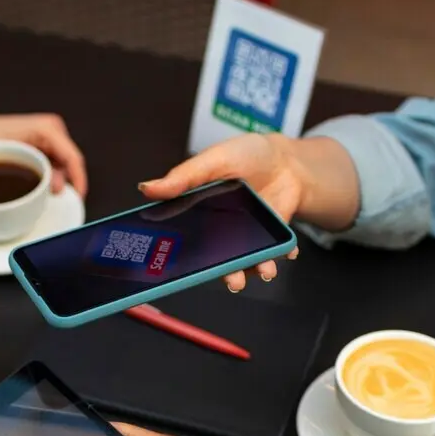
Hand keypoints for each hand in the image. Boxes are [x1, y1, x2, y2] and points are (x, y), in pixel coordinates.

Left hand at [0, 112, 87, 196]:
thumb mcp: (15, 159)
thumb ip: (40, 173)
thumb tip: (58, 188)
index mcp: (48, 129)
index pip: (72, 157)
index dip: (78, 179)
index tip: (78, 197)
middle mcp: (53, 128)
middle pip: (69, 161)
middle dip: (64, 180)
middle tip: (49, 195)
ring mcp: (50, 133)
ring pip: (63, 163)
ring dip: (55, 177)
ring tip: (37, 187)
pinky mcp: (45, 140)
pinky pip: (55, 161)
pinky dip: (50, 173)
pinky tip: (38, 180)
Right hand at [138, 134, 302, 290]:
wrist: (284, 158)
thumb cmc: (246, 154)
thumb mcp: (212, 160)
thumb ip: (183, 177)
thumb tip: (146, 188)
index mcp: (200, 213)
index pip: (185, 239)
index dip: (180, 256)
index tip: (179, 269)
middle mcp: (221, 232)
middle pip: (218, 259)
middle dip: (227, 273)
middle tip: (233, 281)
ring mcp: (247, 236)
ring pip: (247, 261)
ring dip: (257, 268)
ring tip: (265, 269)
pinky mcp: (271, 237)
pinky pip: (276, 252)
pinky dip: (283, 253)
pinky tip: (289, 251)